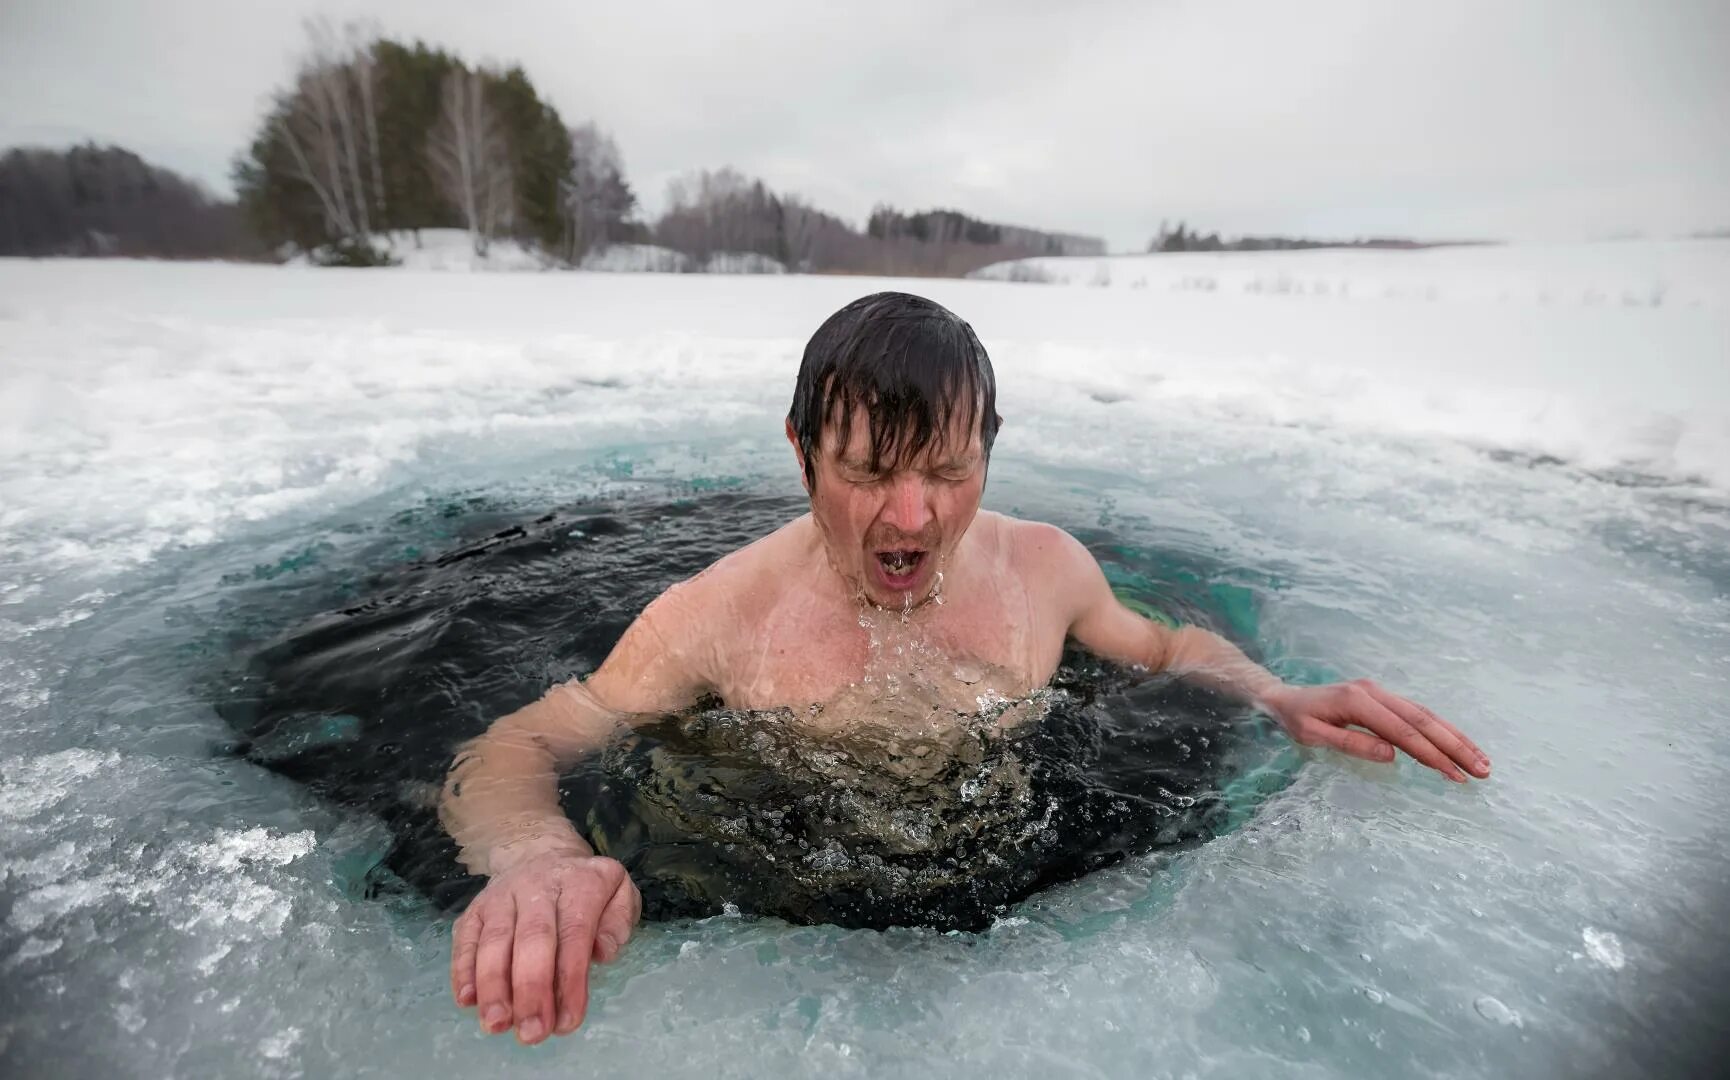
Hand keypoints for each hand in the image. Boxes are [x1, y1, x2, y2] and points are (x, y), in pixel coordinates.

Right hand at [450, 850, 640, 1043]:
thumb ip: (618, 922)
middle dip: (531, 989)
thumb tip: (603, 953)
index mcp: (579, 884)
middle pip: (532, 938)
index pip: (575, 933)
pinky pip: (466, 939)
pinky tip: (467, 1001)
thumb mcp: (619, 892)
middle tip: (532, 1033)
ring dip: (493, 986)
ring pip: (494, 940)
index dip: (570, 979)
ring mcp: (501, 897)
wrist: (540, 853)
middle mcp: (537, 887)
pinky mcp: (474, 909)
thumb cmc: (584, 888)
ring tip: (497, 1024)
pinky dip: (463, 970)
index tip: (568, 1022)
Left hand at [1259, 678, 1490, 782]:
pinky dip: (1441, 731)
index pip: (1403, 732)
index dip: (1431, 754)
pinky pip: (1418, 715)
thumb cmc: (1295, 719)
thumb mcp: (1313, 735)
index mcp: (1358, 701)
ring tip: (1483, 762)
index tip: (1455, 774)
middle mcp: (1375, 692)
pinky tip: (1458, 746)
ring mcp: (1382, 693)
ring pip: (1426, 715)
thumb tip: (1392, 755)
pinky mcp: (1384, 698)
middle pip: (1423, 720)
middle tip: (1484, 770)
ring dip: (1456, 738)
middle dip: (1456, 746)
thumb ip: (1351, 743)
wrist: (1285, 697)